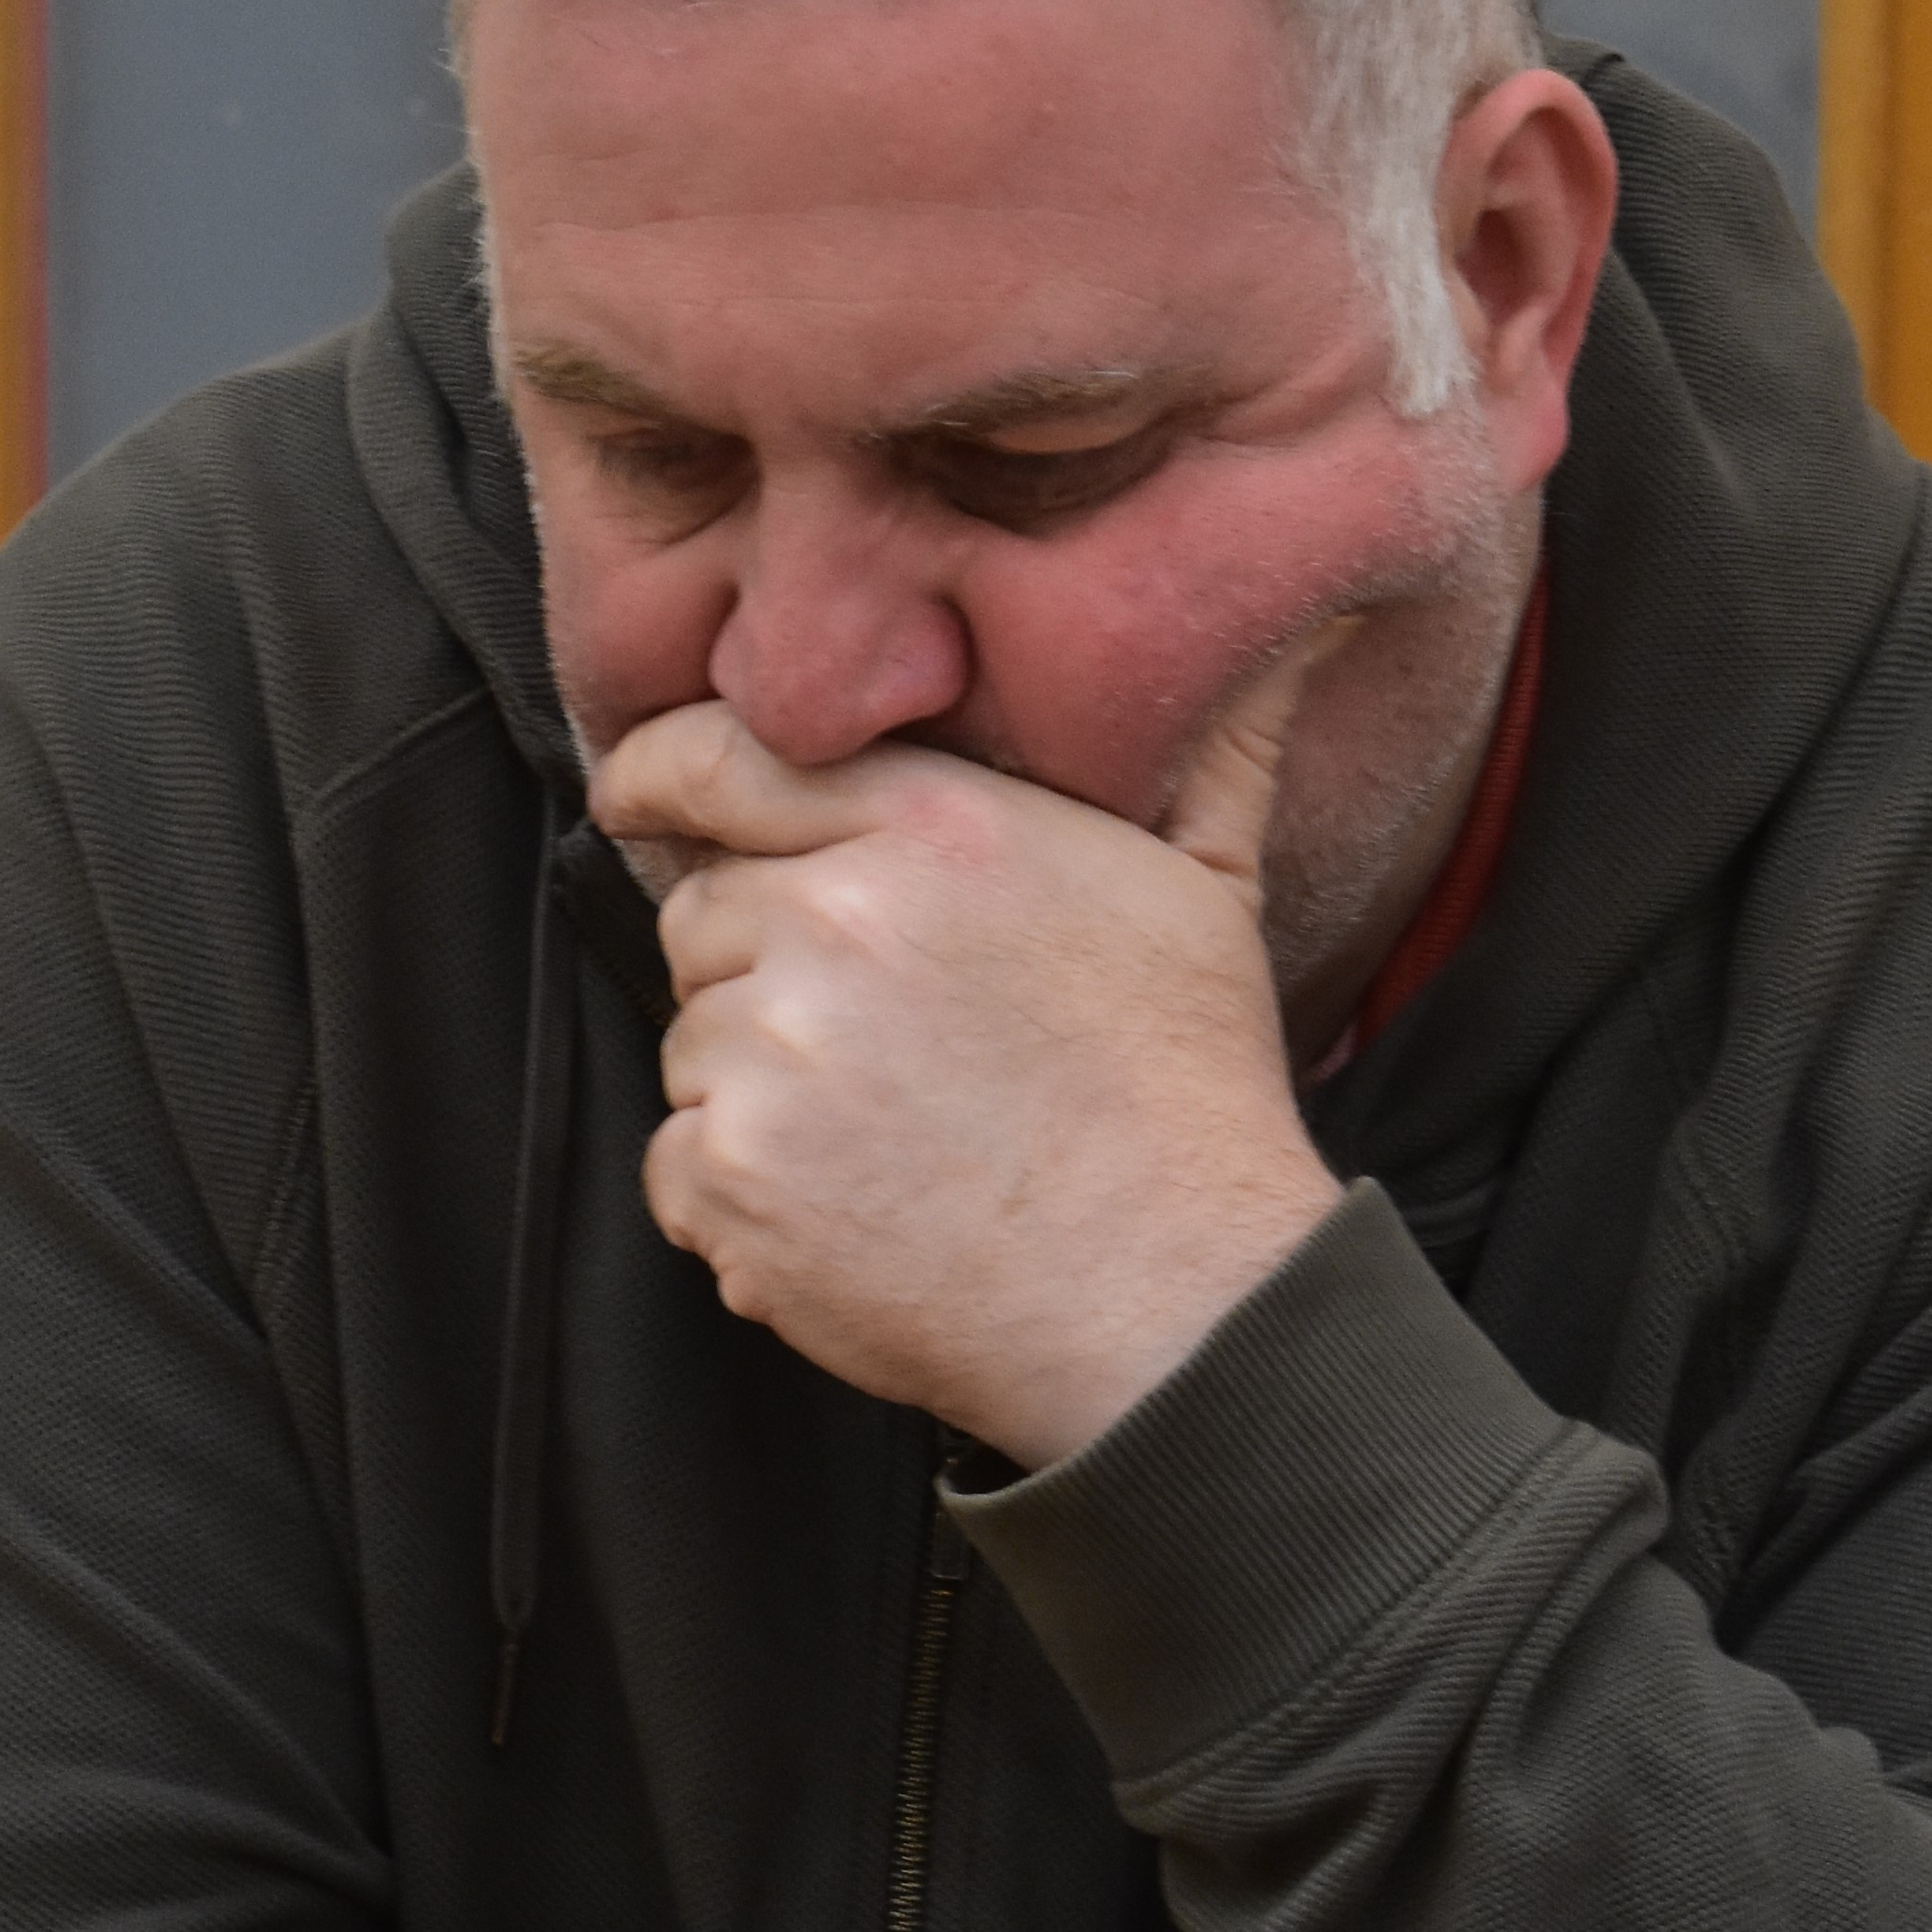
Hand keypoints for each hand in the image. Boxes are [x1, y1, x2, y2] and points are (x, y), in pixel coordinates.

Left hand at [587, 658, 1345, 1464]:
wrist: (1175, 1306)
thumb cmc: (1190, 1102)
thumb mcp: (1211, 893)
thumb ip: (1209, 750)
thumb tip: (1302, 626)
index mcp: (935, 831)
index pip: (728, 757)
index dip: (660, 772)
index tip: (628, 792)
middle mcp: (836, 921)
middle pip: (707, 913)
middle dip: (767, 971)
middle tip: (888, 1053)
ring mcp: (771, 1051)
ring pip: (696, 1045)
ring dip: (762, 1093)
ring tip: (894, 1145)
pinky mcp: (732, 1175)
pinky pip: (679, 1167)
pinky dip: (743, 1203)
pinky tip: (858, 1220)